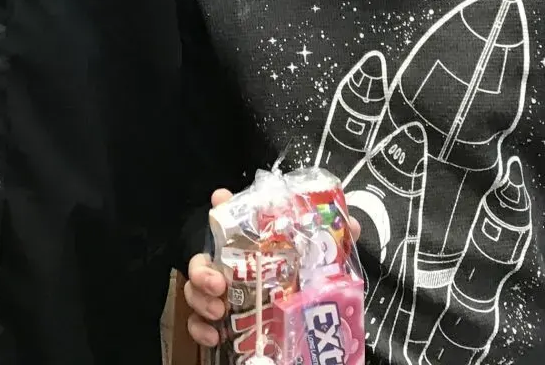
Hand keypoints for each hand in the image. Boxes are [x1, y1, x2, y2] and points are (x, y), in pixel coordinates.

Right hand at [182, 188, 363, 348]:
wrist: (310, 346)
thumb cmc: (309, 301)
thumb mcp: (324, 271)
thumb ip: (335, 247)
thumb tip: (351, 226)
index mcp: (254, 254)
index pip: (234, 224)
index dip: (224, 207)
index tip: (220, 198)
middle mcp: (233, 273)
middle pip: (204, 260)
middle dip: (202, 268)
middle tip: (218, 283)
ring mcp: (223, 300)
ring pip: (194, 290)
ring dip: (199, 298)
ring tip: (218, 310)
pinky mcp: (220, 327)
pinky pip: (197, 325)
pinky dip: (200, 329)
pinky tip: (214, 336)